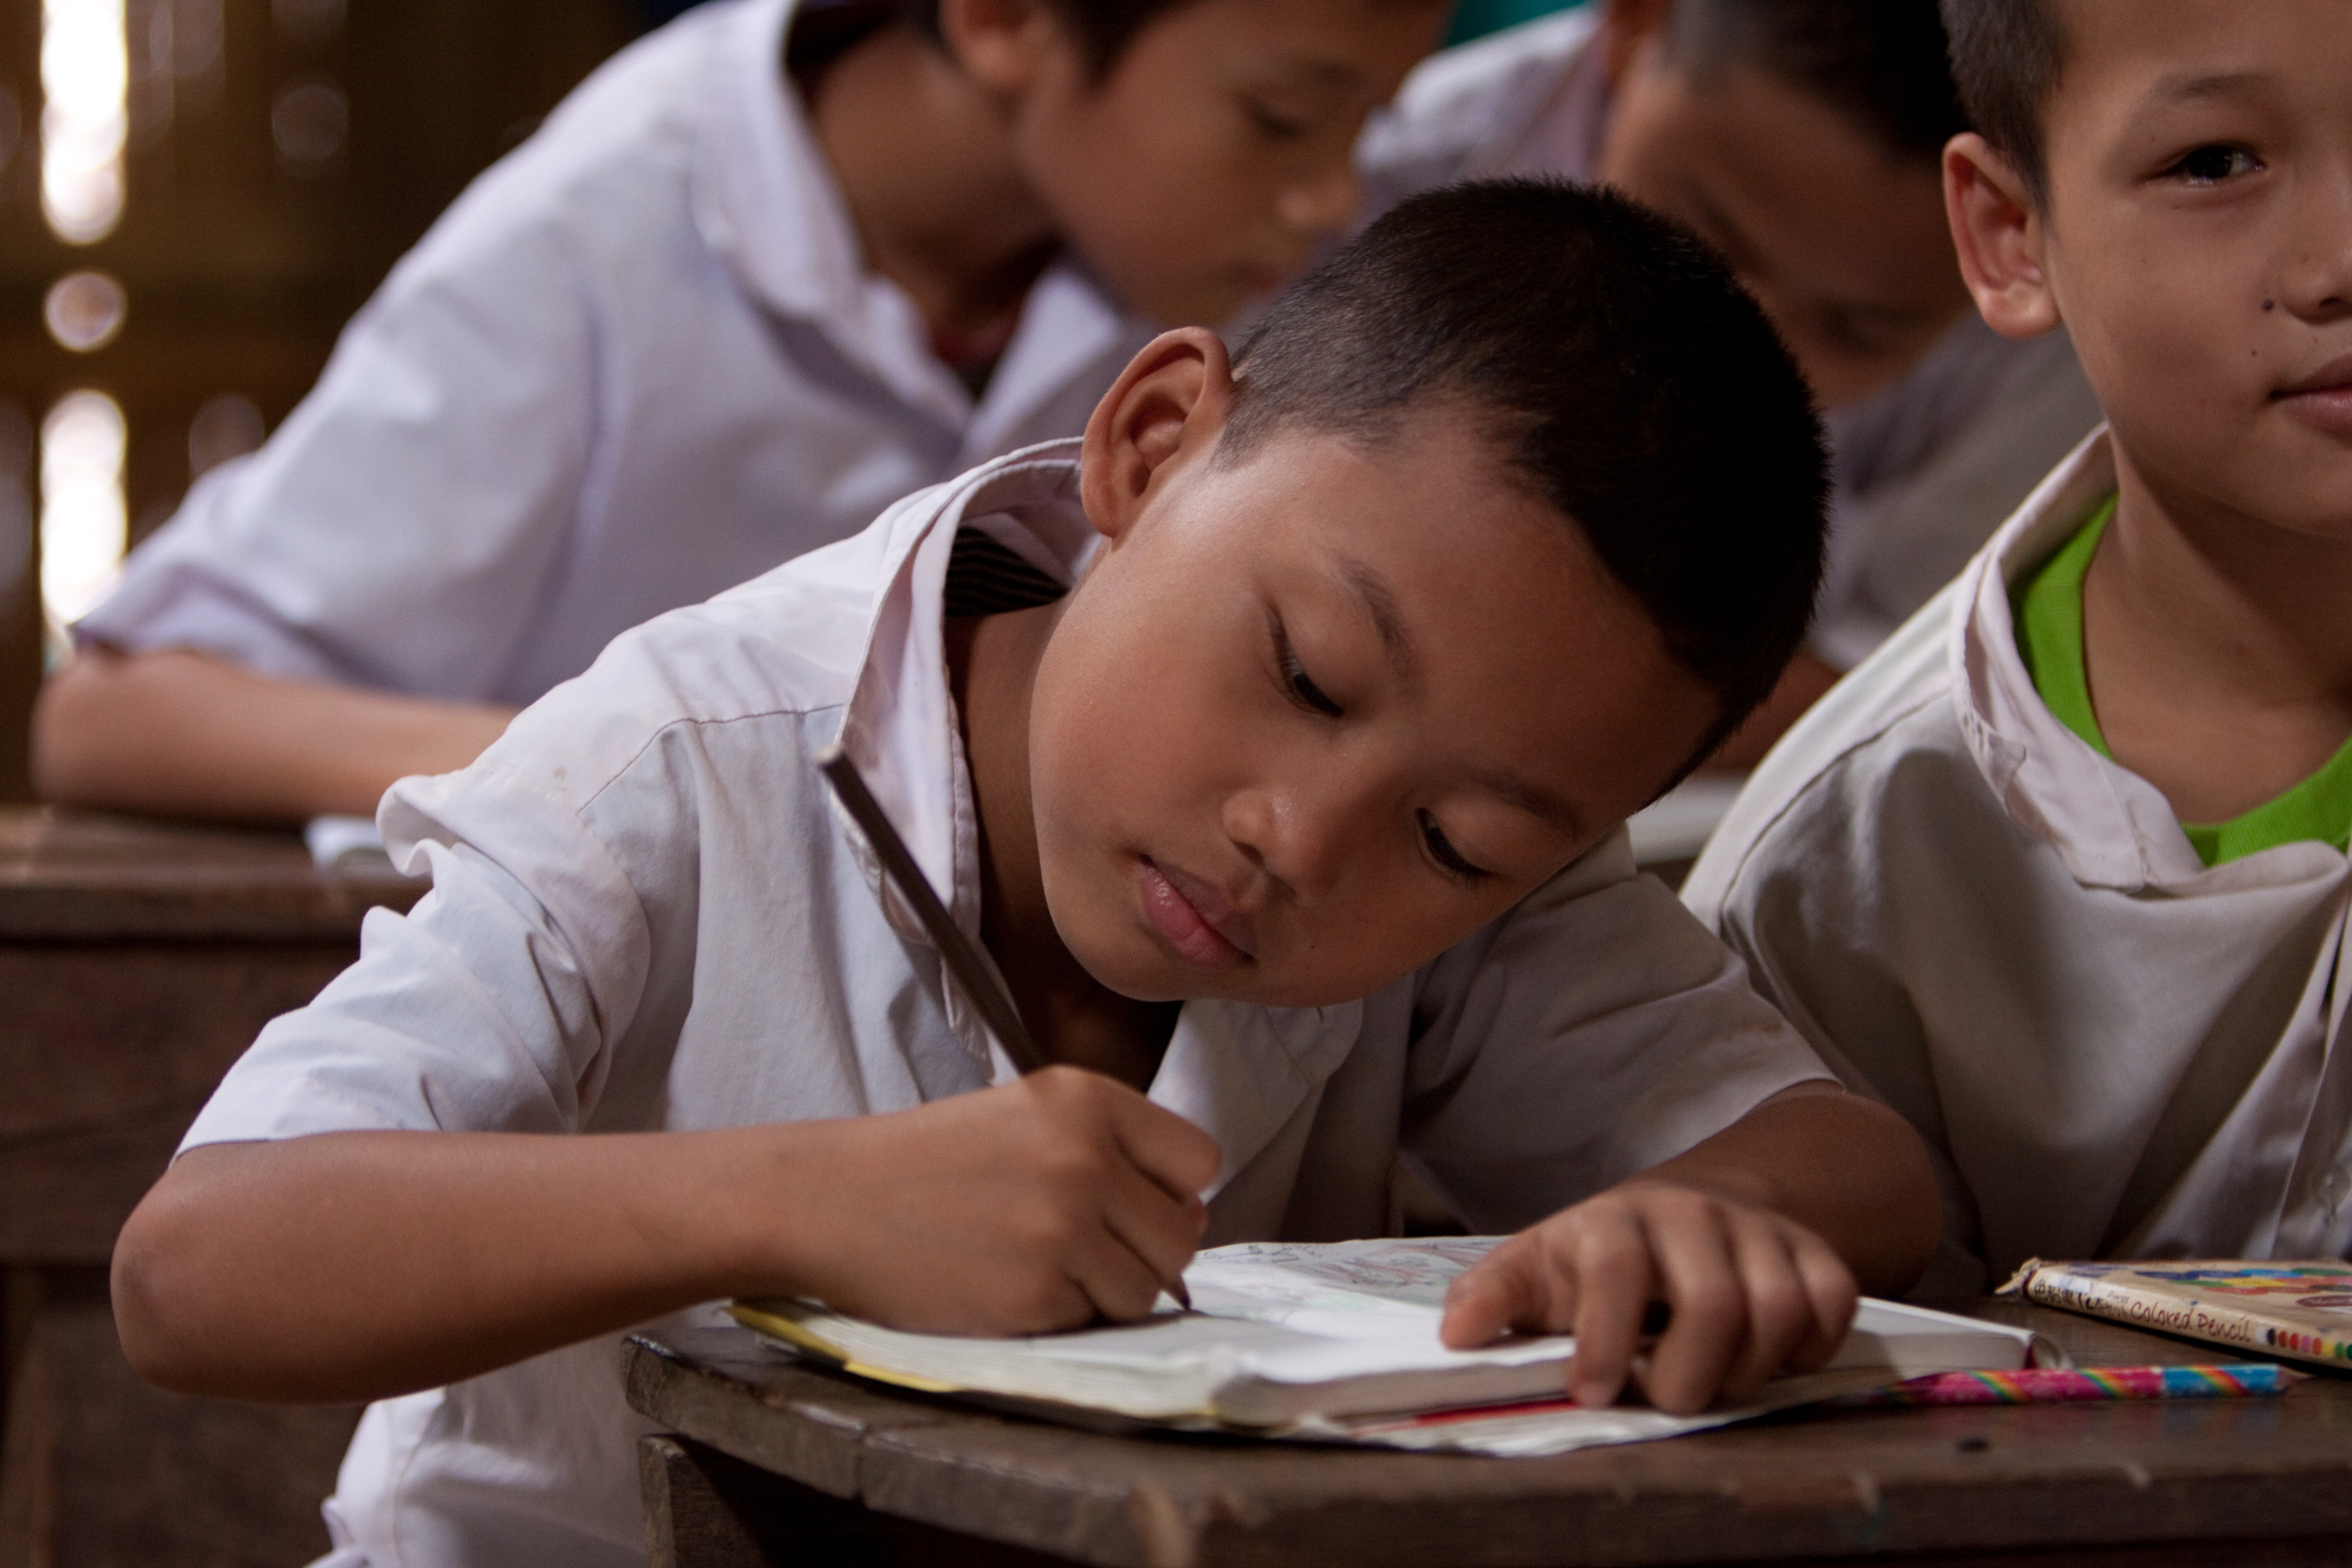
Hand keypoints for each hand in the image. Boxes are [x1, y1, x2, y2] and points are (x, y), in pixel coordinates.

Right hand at [774, 1066, 1218, 1335]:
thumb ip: (1114, 1151)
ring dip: (1107, 1291)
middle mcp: (1086, 1157)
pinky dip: (1061, 1314)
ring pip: (1147, 1289)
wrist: (831, 1199)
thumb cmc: (931, 1160)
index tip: (1131, 1203)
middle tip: (1082, 1245)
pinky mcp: (1034, 1295)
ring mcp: (1062, 1229)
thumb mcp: (1029, 1116)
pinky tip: (1008, 1284)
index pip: (1198, 1161)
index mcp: (1088, 1100)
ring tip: (1043, 1265)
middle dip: (1144, 1251)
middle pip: (1182, 1235)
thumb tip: (1192, 1219)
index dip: (1171, 1191)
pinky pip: (1092, 1321)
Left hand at [1438, 1181, 1856, 1413]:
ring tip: (1709, 1380)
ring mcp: (1757, 1230)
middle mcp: (1691, 1213)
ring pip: (1778, 1313)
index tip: (1590, 1394)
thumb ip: (1494, 1297)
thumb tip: (1455, 1334)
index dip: (1604, 1339)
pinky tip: (1765, 1357)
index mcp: (1613, 1220)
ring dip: (1745, 1373)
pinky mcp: (1813, 1249)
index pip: (1617, 1269)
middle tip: (1662, 1395)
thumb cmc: (1598, 1257)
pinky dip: (1804, 1351)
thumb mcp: (1537, 1269)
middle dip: (1687, 1378)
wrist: (1688, 1207)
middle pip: (1715, 1305)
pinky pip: (1832, 1308)